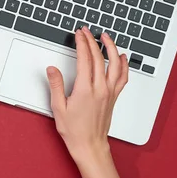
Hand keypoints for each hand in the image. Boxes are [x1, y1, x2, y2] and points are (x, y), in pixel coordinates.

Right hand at [46, 27, 128, 177]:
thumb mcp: (58, 107)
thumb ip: (56, 85)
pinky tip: (122, 57)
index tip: (78, 34)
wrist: (89, 145)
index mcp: (85, 89)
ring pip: (115, 64)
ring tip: (106, 37)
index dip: (82, 44)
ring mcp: (109, 92)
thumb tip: (52, 69)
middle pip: (99, 58)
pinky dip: (124, 64)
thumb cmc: (74, 130)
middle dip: (92, 41)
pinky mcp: (113, 97)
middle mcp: (100, 88)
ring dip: (111, 48)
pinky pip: (122, 76)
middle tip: (86, 31)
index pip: (85, 59)